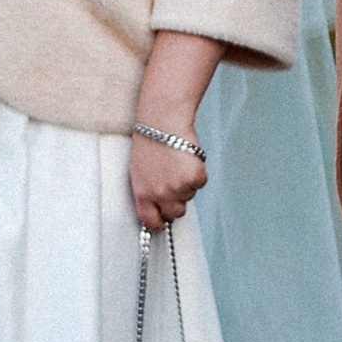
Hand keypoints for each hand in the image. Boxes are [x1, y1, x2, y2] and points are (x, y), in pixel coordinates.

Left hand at [130, 29, 222, 227]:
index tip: (164, 220)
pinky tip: (187, 156)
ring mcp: (177, 187)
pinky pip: (201, 182)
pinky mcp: (194, 177)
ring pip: (190, 195)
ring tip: (177, 160)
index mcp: (141, 193)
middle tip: (175, 179)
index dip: (159, 222)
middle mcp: (159, 194)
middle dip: (178, 199)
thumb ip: (148, 190)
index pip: (151, 222)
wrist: (162, 119)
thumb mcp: (139, 169)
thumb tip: (158, 206)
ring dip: (188, 182)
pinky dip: (198, 171)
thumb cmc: (150, 140)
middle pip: (176, 212)